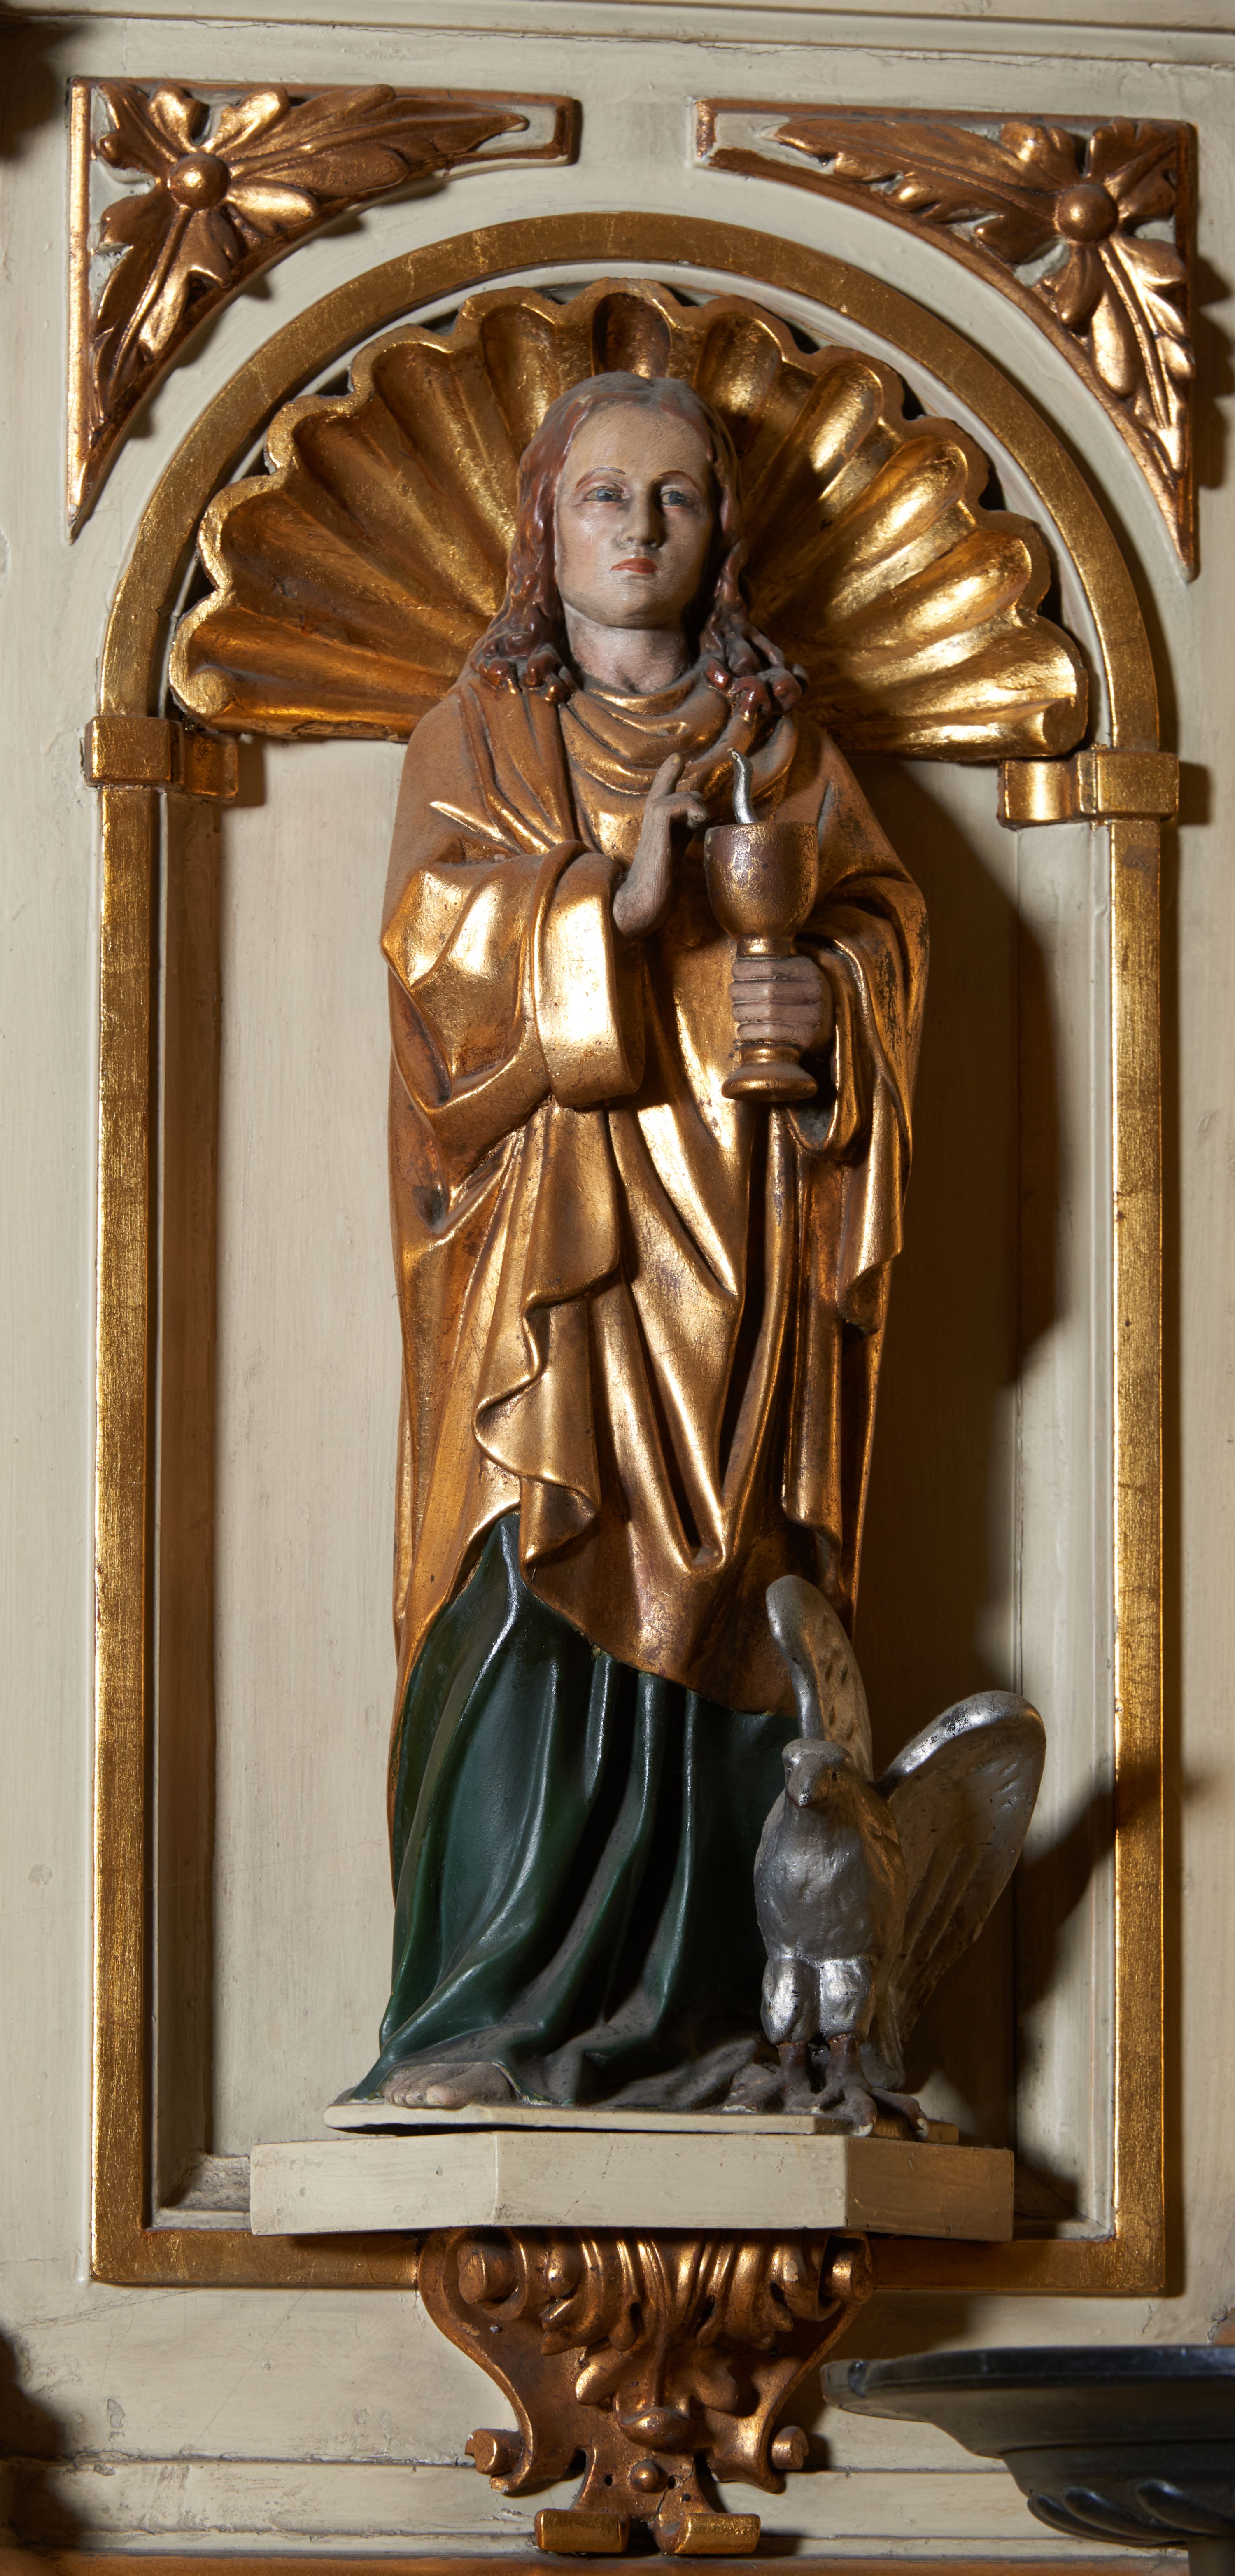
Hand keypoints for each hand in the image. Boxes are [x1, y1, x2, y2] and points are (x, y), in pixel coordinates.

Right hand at [612, 754, 708, 938]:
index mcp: (656, 831)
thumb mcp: (675, 858)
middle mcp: (651, 824)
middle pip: (669, 790)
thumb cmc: (656, 891)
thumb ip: (683, 839)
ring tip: (699, 825)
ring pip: (678, 795)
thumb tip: (698, 824)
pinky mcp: (655, 828)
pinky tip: (698, 823)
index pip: (661, 794)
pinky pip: (676, 802)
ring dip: (695, 806)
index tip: (677, 758)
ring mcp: (651, 825)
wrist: (639, 906)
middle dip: (694, 799)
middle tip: (699, 821)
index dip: (669, 775)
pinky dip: (692, 808)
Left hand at [731, 951, 832, 1054]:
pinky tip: (743, 1028)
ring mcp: (813, 1014)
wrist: (809, 1021)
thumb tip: (737, 967)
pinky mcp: (807, 1034)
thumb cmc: (786, 993)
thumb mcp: (782, 972)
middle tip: (734, 994)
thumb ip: (764, 965)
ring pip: (769, 1011)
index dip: (747, 970)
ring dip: (745, 1012)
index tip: (737, 974)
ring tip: (737, 1011)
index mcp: (806, 969)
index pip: (770, 966)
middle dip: (744, 992)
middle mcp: (813, 990)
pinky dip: (751, 1031)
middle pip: (768, 990)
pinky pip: (772, 1032)